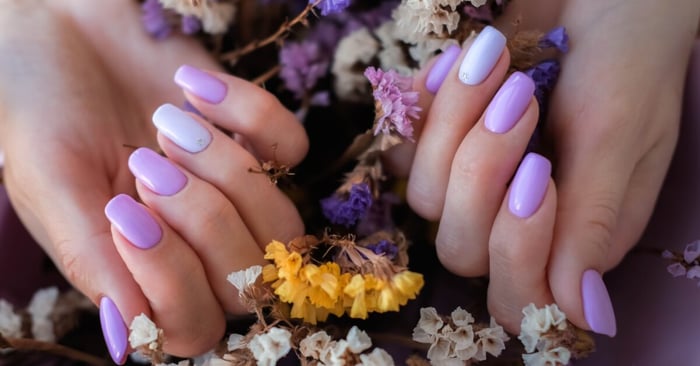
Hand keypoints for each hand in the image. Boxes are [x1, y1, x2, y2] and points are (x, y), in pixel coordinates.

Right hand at [0, 1, 305, 360]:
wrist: (63, 28)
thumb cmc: (42, 111)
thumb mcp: (52, 187)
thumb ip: (92, 262)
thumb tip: (130, 342)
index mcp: (141, 272)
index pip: (193, 325)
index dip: (172, 281)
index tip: (123, 211)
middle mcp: (198, 246)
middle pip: (248, 280)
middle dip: (204, 218)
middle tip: (145, 159)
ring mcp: (236, 197)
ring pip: (283, 224)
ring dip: (227, 169)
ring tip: (165, 119)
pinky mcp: (261, 141)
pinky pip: (292, 148)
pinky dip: (250, 113)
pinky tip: (191, 84)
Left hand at [388, 0, 699, 335]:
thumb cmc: (626, 61)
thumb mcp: (620, 137)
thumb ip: (595, 222)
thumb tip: (584, 316)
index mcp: (570, 236)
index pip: (520, 296)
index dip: (516, 252)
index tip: (540, 173)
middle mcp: (513, 220)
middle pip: (460, 247)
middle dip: (480, 172)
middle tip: (521, 99)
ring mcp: (469, 181)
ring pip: (422, 194)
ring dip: (454, 122)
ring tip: (496, 60)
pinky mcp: (437, 139)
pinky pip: (399, 143)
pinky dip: (425, 101)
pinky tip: (462, 58)